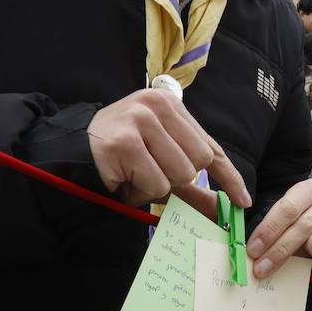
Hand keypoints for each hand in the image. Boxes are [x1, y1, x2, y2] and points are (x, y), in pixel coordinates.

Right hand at [88, 88, 250, 213]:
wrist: (69, 153)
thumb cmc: (120, 159)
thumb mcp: (160, 166)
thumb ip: (193, 186)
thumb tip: (225, 205)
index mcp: (170, 106)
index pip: (209, 145)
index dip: (228, 175)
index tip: (242, 199)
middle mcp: (157, 105)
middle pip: (198, 162)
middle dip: (176, 179)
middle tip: (147, 172)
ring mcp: (139, 120)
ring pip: (179, 174)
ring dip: (155, 186)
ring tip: (132, 174)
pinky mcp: (124, 141)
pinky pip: (155, 183)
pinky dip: (139, 191)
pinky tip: (121, 179)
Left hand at [246, 178, 311, 278]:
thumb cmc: (298, 241)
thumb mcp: (280, 234)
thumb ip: (266, 237)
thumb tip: (246, 251)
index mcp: (308, 190)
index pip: (288, 207)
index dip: (269, 229)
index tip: (253, 250)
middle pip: (306, 221)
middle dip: (281, 248)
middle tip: (263, 268)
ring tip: (305, 259)